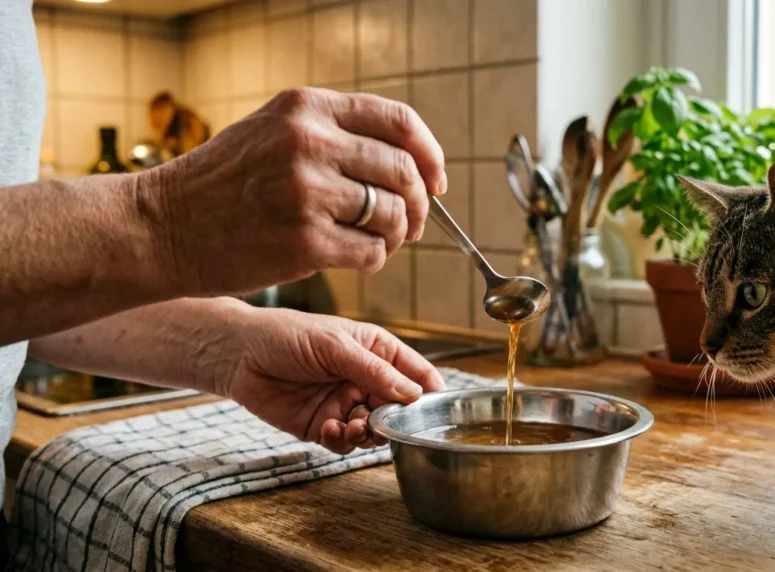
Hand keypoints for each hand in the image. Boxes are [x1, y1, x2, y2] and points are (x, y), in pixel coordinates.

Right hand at [138, 88, 446, 297]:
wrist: (160, 228)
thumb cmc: (221, 185)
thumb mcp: (272, 132)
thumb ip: (333, 134)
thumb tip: (408, 161)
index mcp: (306, 108)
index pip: (400, 122)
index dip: (430, 154)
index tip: (436, 180)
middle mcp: (309, 143)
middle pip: (404, 171)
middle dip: (420, 203)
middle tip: (411, 223)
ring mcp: (307, 193)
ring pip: (393, 214)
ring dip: (397, 234)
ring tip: (378, 241)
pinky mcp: (304, 243)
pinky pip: (371, 252)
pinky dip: (375, 259)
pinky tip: (357, 258)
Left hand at [218, 308, 444, 453]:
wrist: (238, 354)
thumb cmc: (287, 335)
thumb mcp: (336, 346)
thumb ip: (375, 371)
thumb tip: (413, 394)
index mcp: (376, 351)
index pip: (416, 373)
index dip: (430, 392)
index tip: (439, 413)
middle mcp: (365, 379)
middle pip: (398, 408)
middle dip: (396, 420)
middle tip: (386, 423)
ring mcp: (345, 404)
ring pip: (374, 430)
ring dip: (370, 433)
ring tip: (355, 427)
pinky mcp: (323, 426)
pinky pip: (344, 442)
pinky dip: (343, 441)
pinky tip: (331, 429)